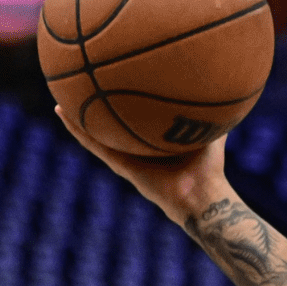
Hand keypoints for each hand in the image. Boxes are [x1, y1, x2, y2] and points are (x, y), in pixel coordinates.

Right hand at [52, 105, 229, 225]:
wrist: (202, 196)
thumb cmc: (209, 170)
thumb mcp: (210, 136)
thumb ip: (213, 119)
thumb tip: (225, 95)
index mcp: (154, 147)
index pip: (135, 126)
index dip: (123, 111)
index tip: (113, 89)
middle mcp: (138, 154)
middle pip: (112, 131)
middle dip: (99, 114)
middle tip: (82, 92)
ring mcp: (127, 161)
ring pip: (96, 137)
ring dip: (78, 121)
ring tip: (61, 101)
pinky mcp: (121, 167)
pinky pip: (95, 146)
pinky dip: (78, 130)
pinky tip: (63, 113)